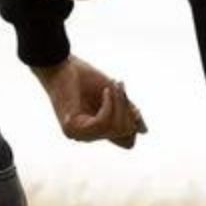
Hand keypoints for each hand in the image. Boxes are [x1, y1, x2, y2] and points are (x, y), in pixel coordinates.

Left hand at [31, 54, 146, 148]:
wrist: (61, 64)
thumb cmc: (84, 77)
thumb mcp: (113, 96)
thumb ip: (127, 113)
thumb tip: (144, 132)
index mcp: (97, 130)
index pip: (126, 141)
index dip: (133, 122)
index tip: (127, 99)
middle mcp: (88, 136)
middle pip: (125, 135)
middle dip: (128, 110)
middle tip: (119, 86)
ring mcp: (79, 135)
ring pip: (115, 129)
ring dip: (119, 104)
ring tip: (113, 86)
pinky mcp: (72, 128)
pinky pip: (103, 123)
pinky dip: (109, 105)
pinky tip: (105, 92)